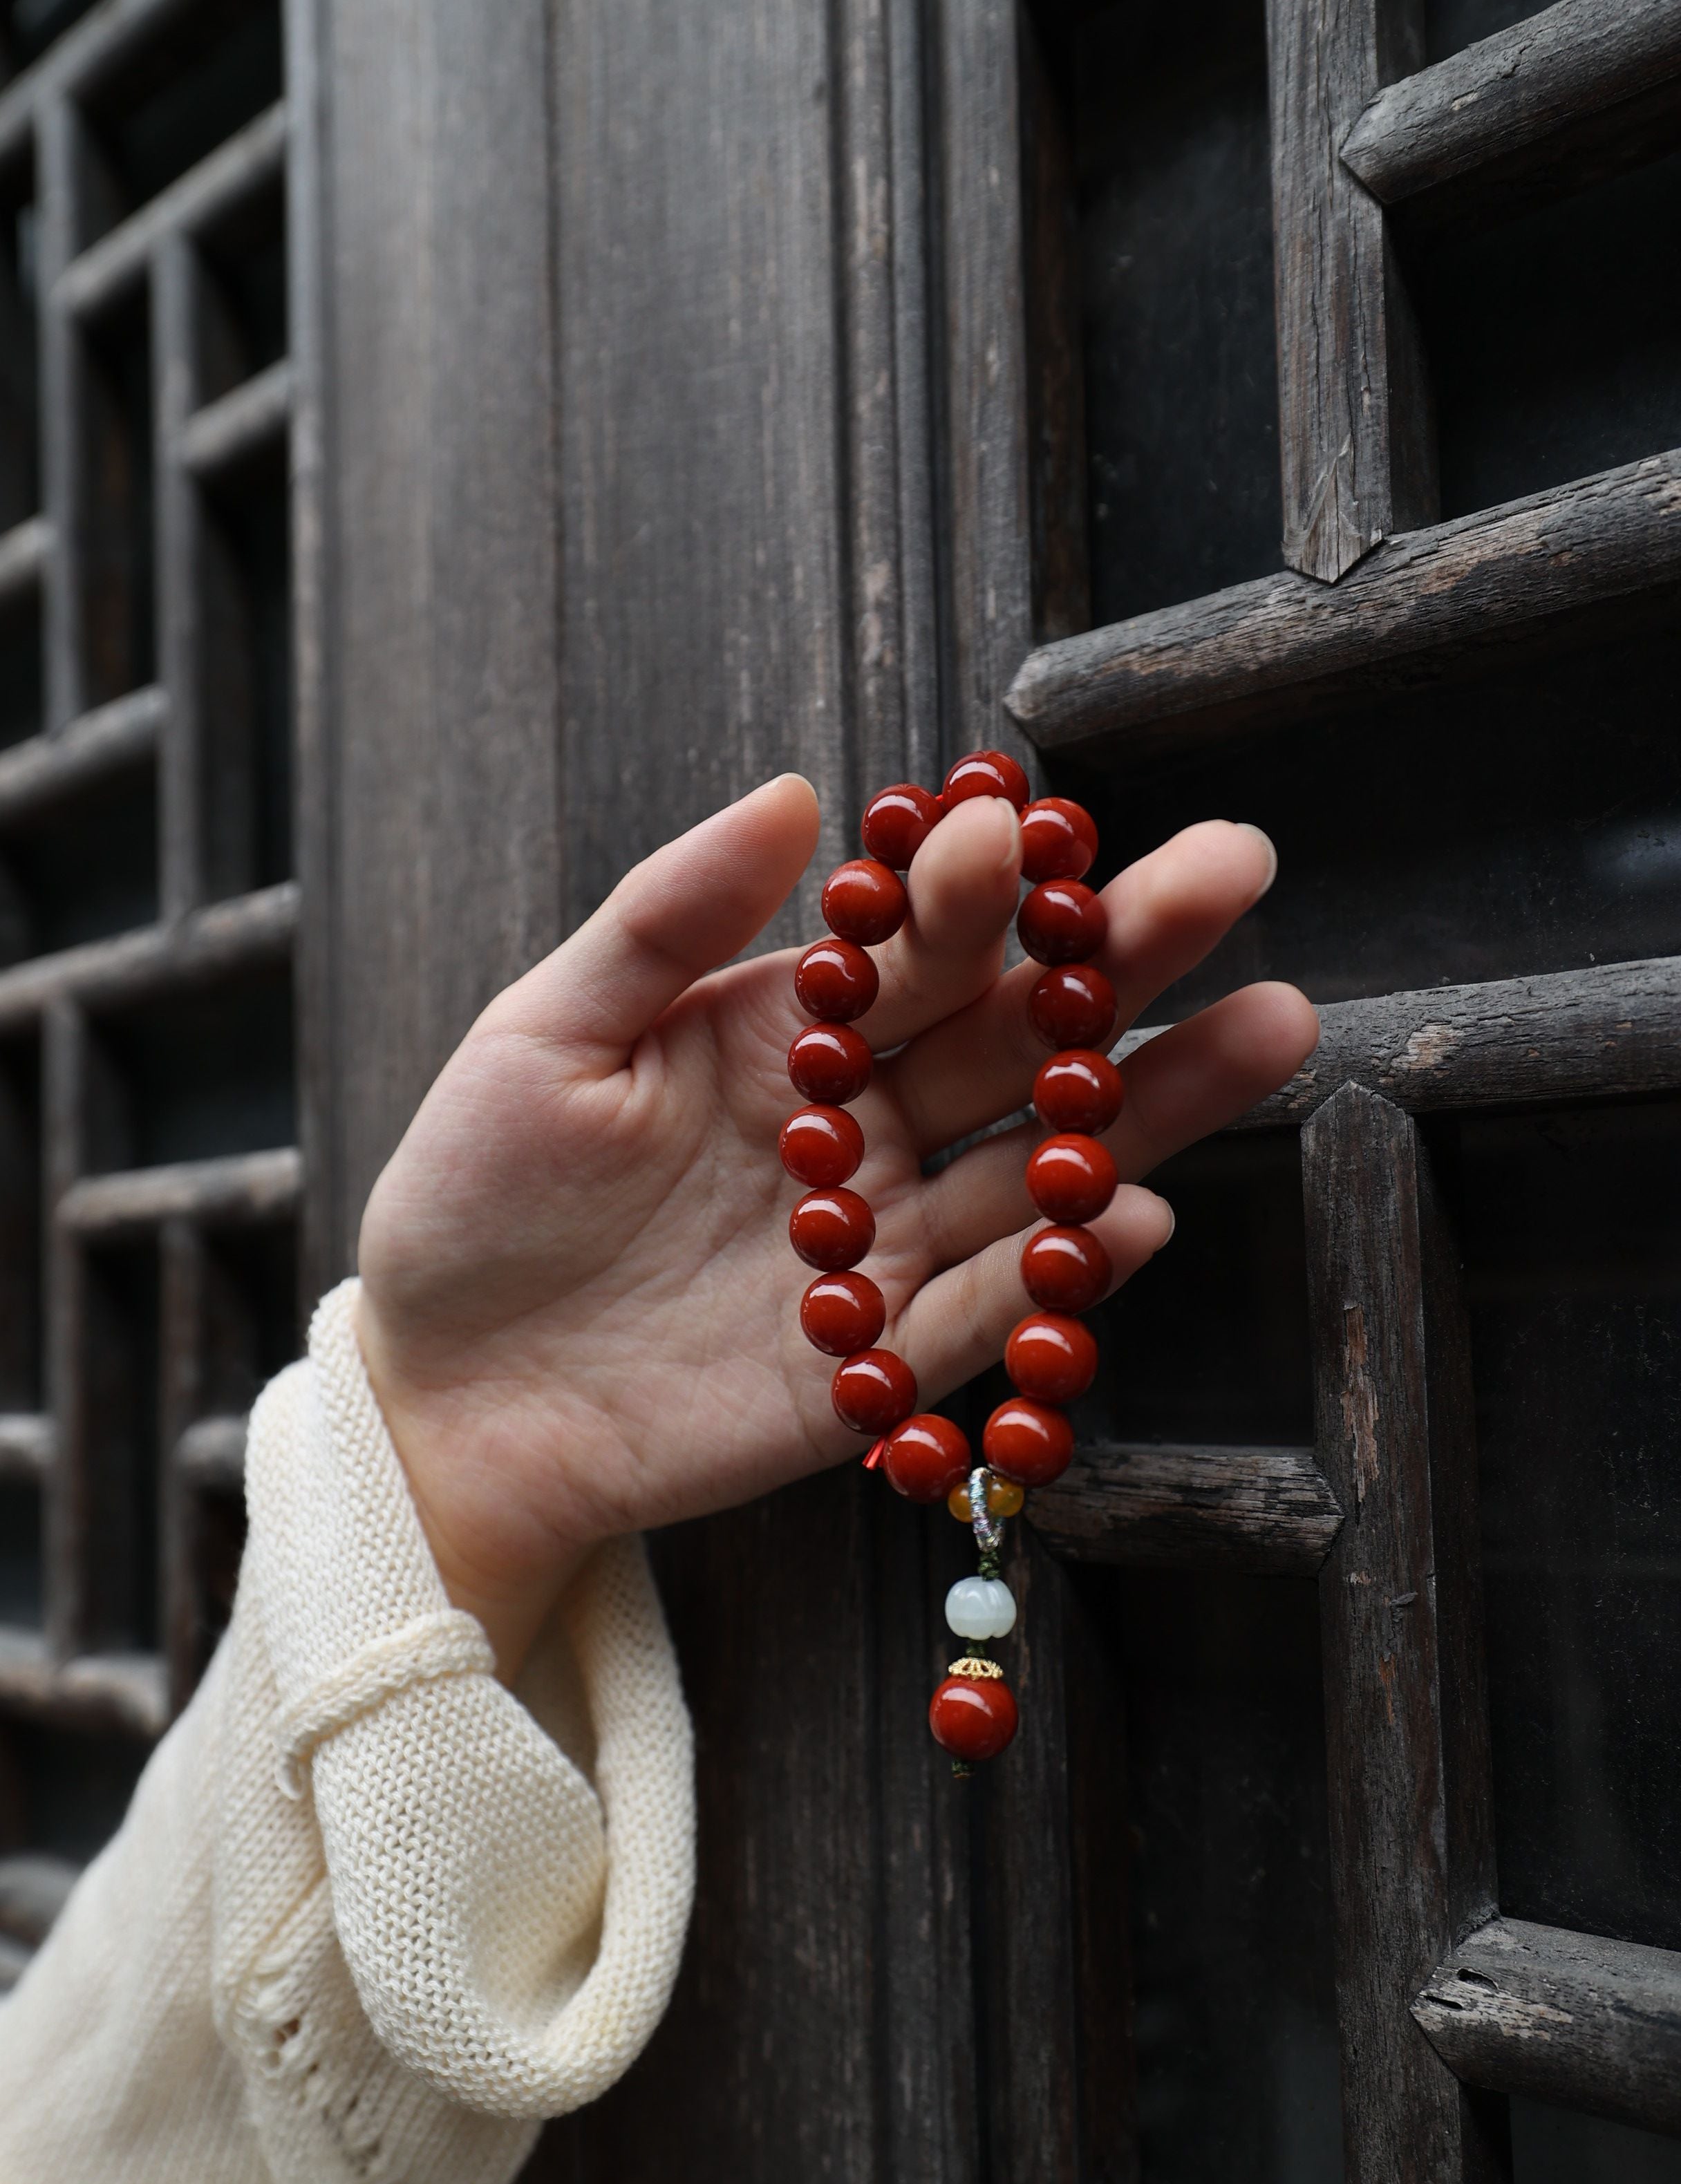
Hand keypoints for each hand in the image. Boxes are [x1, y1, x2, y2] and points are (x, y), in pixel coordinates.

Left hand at [357, 777, 1316, 1678]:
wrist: (443, 1390)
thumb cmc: (475, 1196)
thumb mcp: (547, 1033)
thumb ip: (665, 920)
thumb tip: (791, 792)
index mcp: (785, 1032)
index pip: (911, 942)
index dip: (974, 883)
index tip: (1024, 826)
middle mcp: (859, 1126)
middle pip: (1013, 1033)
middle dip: (1121, 956)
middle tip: (1232, 870)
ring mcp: (882, 1243)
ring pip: (1038, 1164)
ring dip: (1151, 1102)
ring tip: (1269, 1024)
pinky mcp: (878, 1363)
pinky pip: (985, 1313)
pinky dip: (1056, 1274)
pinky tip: (1135, 1212)